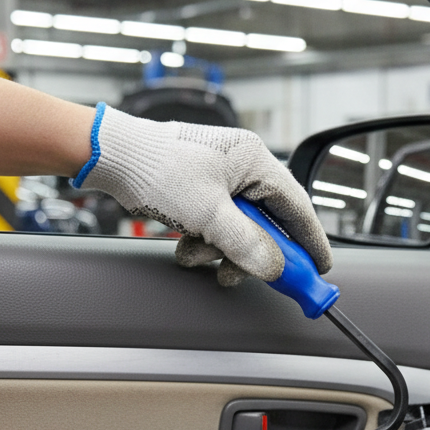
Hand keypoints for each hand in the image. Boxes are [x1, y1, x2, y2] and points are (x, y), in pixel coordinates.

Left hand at [75, 104, 332, 285]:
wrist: (110, 156)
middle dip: (251, 252)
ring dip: (222, 250)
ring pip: (238, 228)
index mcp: (255, 160)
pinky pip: (216, 224)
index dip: (311, 242)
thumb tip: (275, 268)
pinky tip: (187, 245)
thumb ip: (247, 245)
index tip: (319, 269)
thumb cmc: (156, 169)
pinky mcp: (200, 188)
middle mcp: (242, 165)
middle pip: (266, 222)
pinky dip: (205, 241)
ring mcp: (220, 177)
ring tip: (199, 255)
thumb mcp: (208, 216)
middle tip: (247, 273)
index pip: (297, 207)